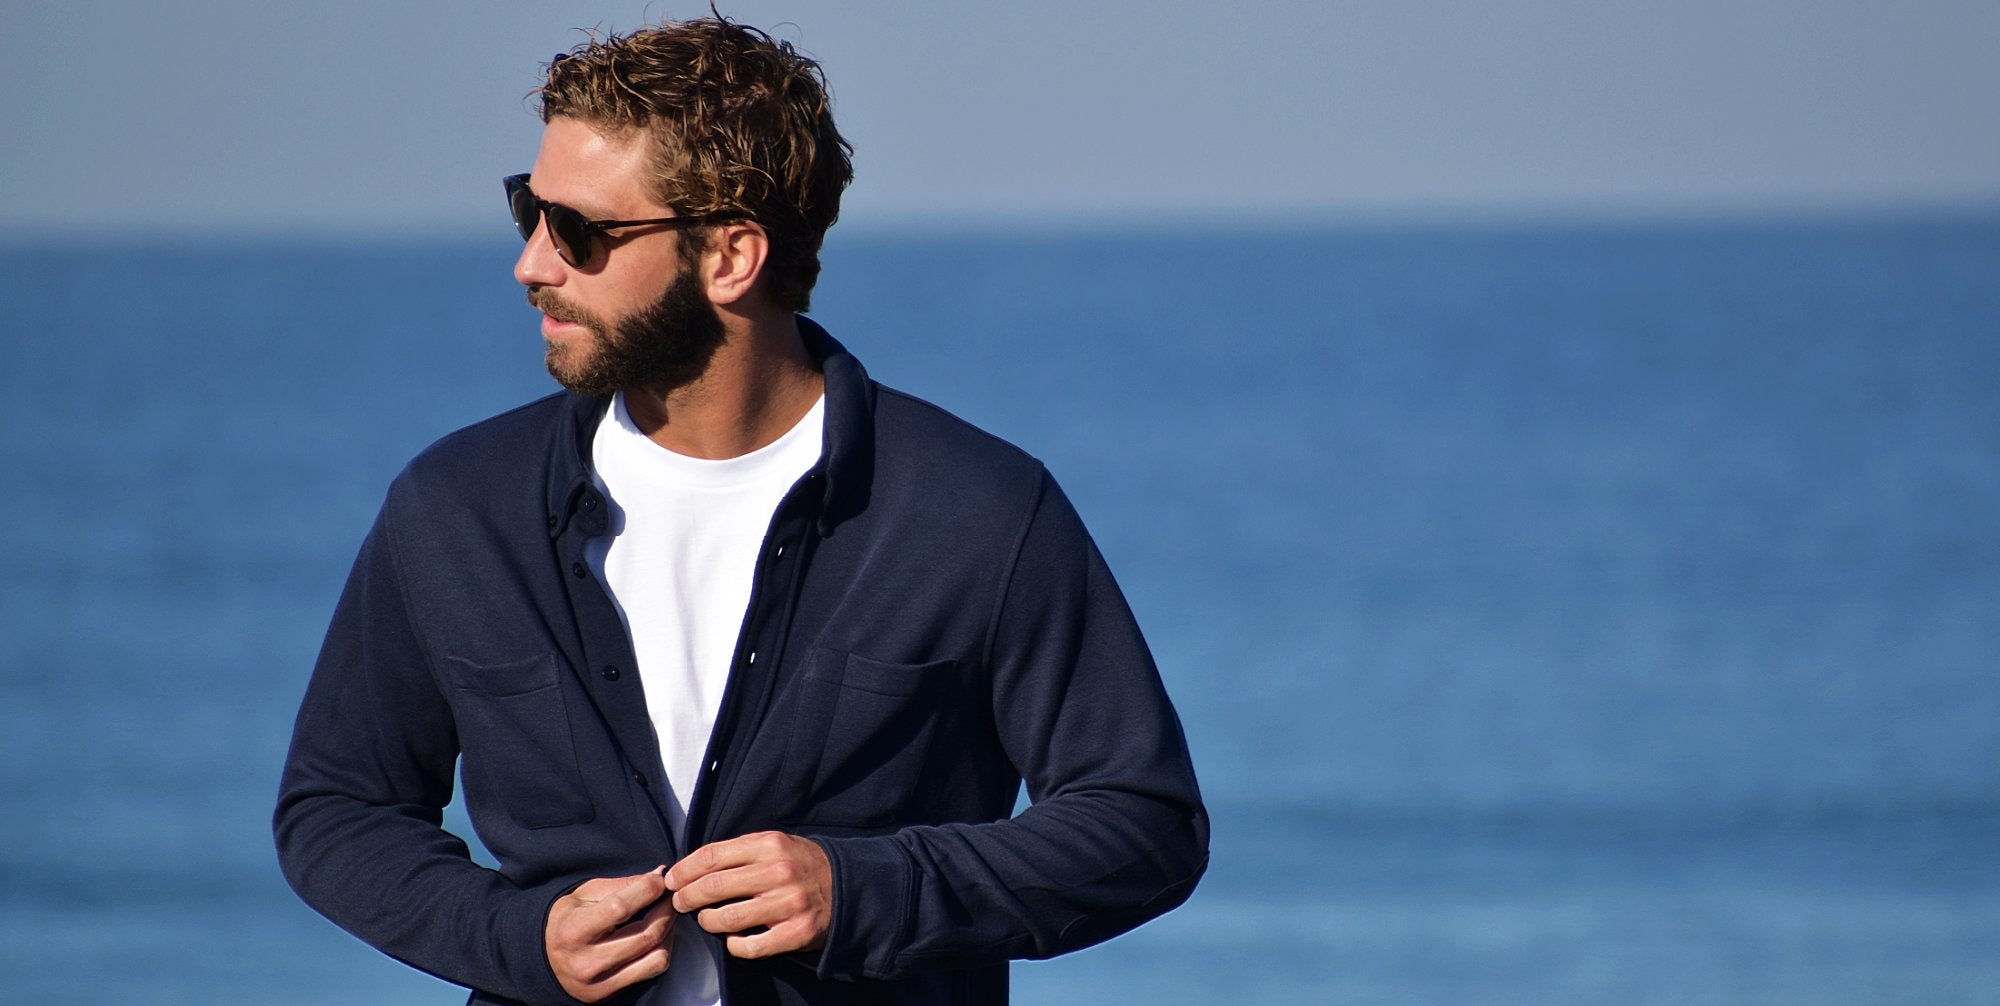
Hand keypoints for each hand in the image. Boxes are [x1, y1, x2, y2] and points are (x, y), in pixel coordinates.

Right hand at [545, 867, 675, 1002]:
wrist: (544, 960)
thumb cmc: (567, 920)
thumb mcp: (583, 895)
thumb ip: (620, 885)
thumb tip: (659, 875)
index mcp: (573, 930)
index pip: (620, 908)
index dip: (647, 889)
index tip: (660, 879)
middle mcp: (586, 961)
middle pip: (645, 934)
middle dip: (666, 909)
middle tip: (670, 895)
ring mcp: (600, 982)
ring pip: (656, 956)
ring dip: (669, 931)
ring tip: (665, 915)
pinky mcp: (610, 993)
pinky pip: (652, 970)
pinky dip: (663, 949)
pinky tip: (658, 936)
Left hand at [666, 831, 831, 959]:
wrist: (847, 888)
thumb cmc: (801, 866)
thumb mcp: (776, 845)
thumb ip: (740, 851)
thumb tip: (692, 867)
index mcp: (770, 845)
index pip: (712, 856)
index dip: (684, 869)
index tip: (671, 879)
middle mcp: (779, 872)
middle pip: (713, 887)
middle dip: (686, 897)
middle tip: (680, 903)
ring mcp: (788, 904)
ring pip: (726, 919)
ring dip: (708, 921)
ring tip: (708, 919)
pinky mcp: (795, 933)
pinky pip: (748, 946)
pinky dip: (733, 945)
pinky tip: (734, 939)